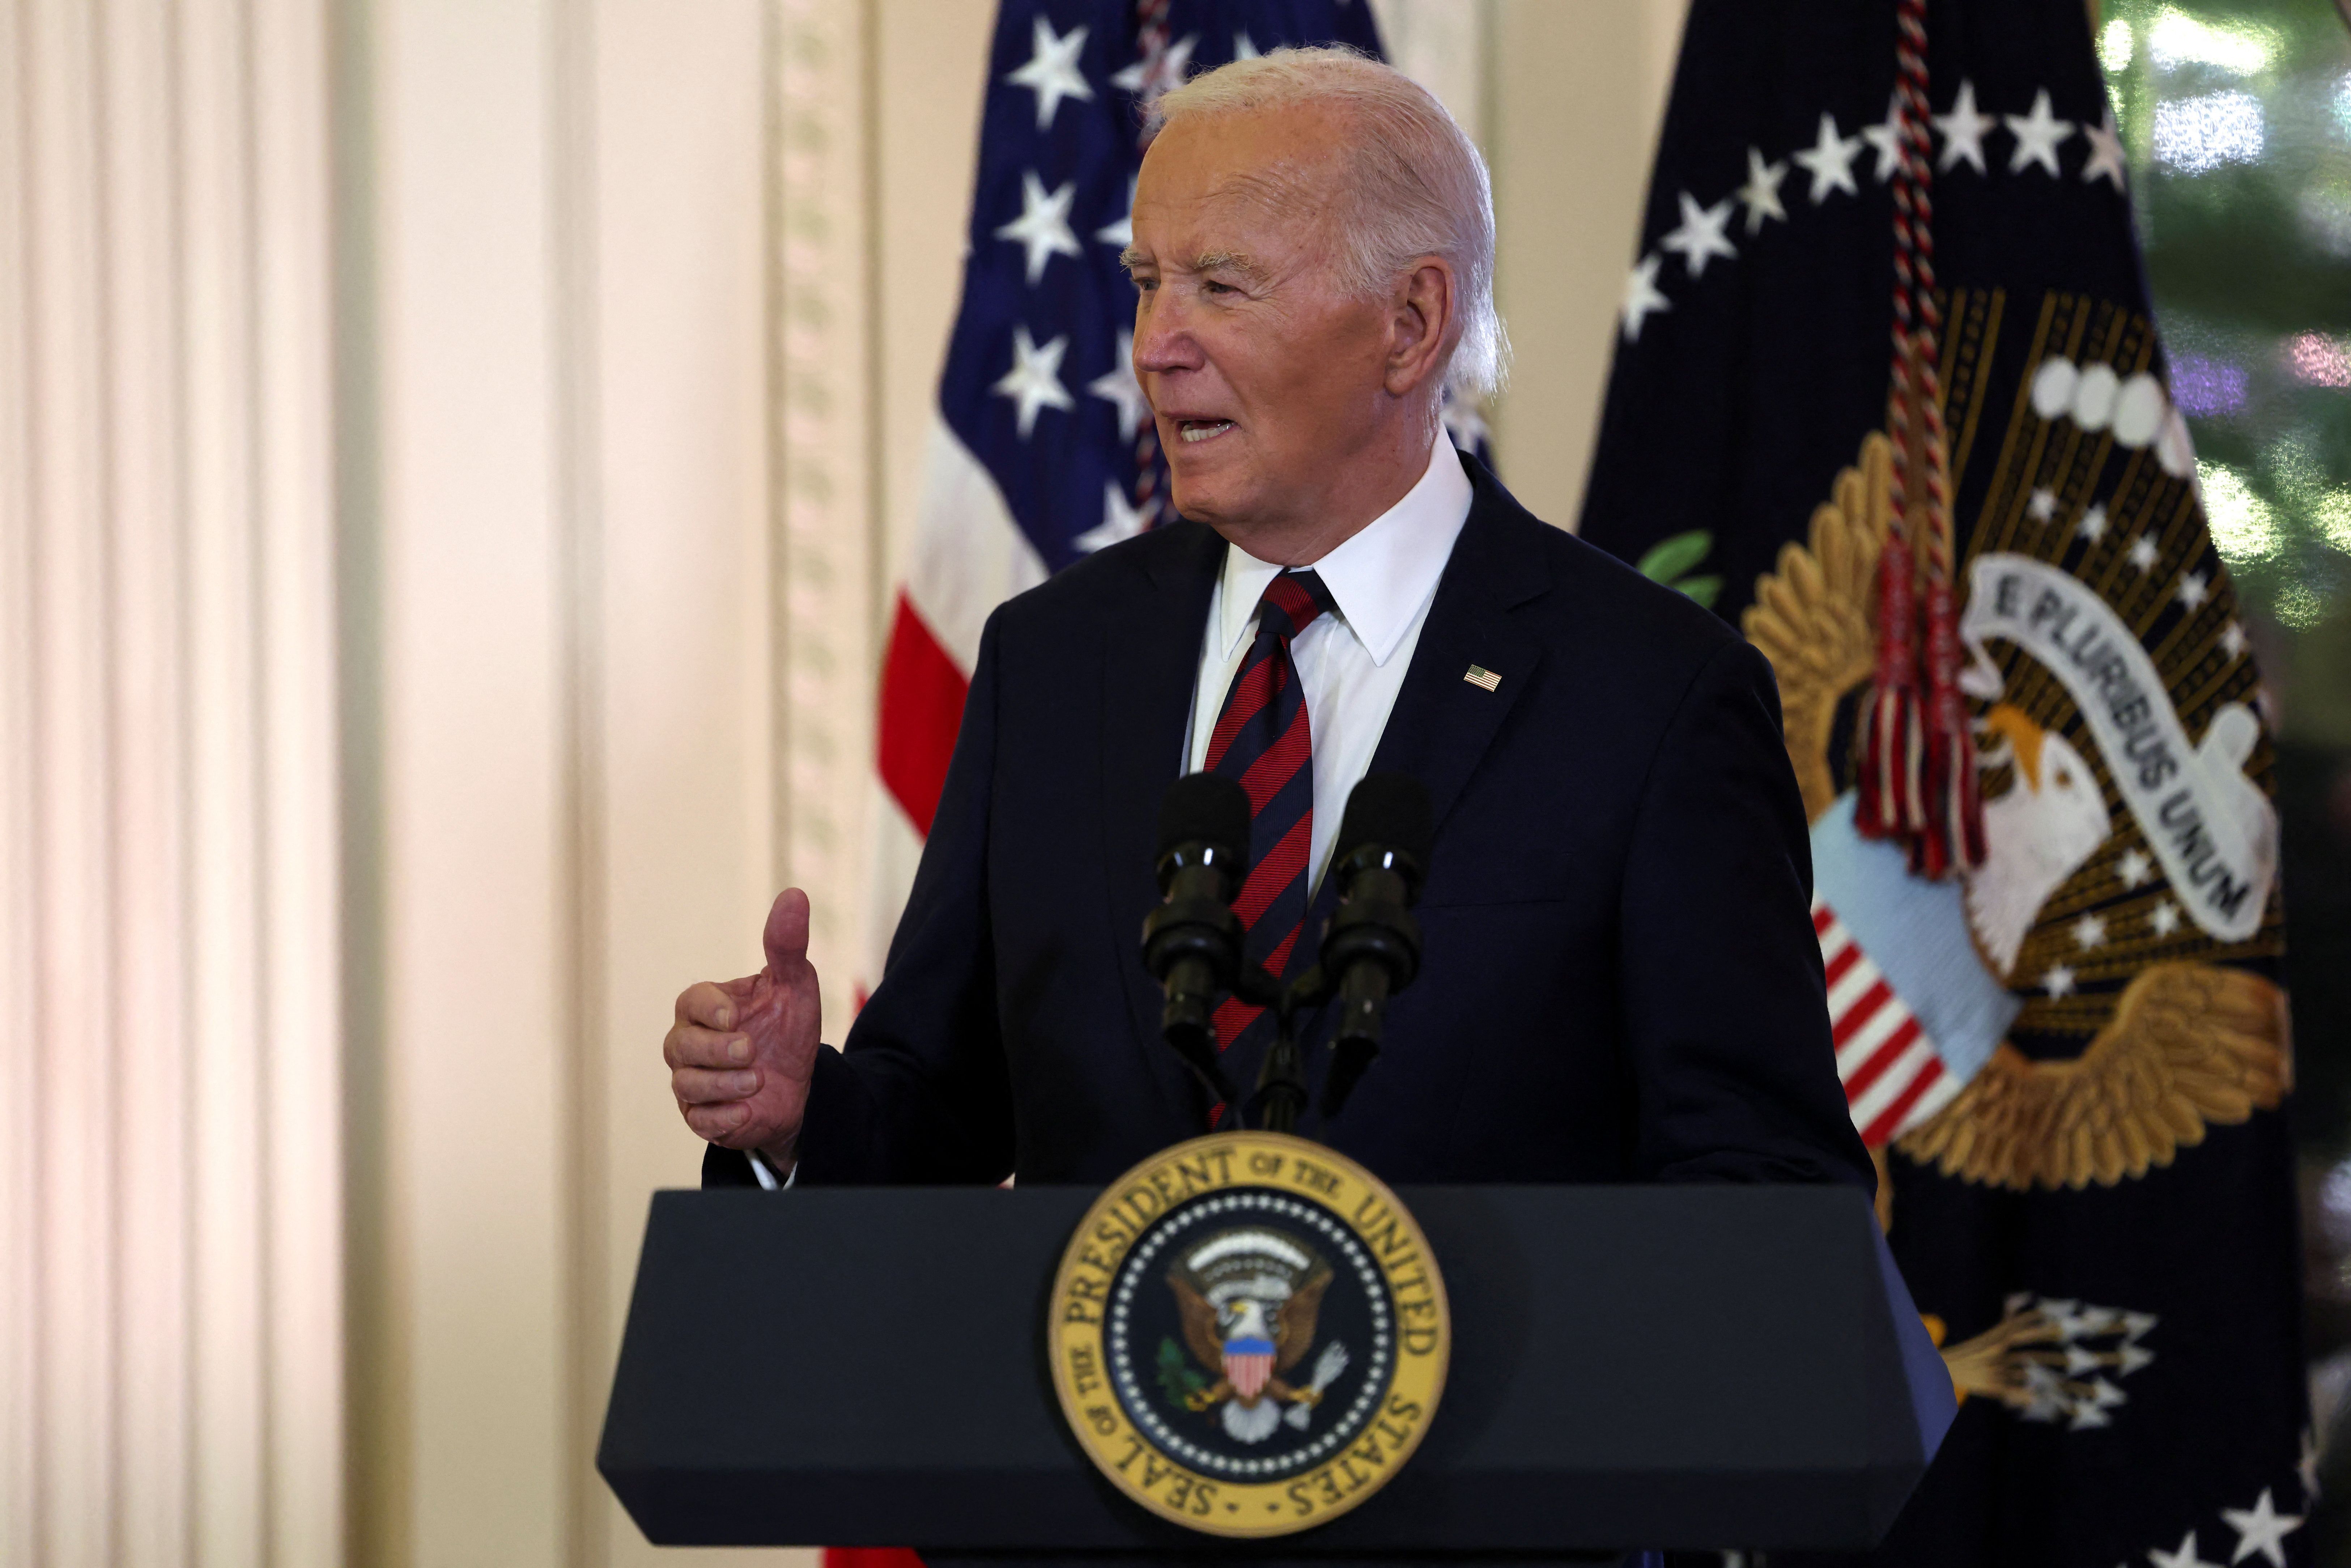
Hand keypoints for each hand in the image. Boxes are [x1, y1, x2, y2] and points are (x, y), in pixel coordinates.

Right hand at [664, 889, 822, 1167]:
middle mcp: (690, 1042)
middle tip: (750, 1051)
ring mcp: (691, 1080)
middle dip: (716, 1051)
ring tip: (758, 1082)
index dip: (708, 1009)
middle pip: (681, 1045)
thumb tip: (795, 895)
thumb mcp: (795, 987)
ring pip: (686, 1083)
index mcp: (707, 1006)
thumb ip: (787, 946)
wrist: (800, 1087)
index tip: (734, 1015)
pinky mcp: (700, 1116)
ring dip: (723, 1085)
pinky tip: (746, 1111)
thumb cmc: (788, 1029)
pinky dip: (721, 1117)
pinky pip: (698, 1120)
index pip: (691, 1001)